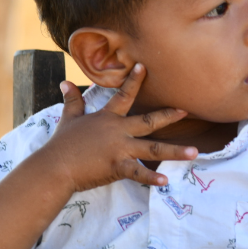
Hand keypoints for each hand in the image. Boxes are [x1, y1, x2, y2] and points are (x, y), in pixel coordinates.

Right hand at [42, 63, 197, 192]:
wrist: (53, 167)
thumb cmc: (61, 144)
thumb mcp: (68, 118)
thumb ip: (72, 100)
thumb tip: (64, 82)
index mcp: (108, 118)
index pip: (124, 95)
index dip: (134, 81)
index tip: (145, 67)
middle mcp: (118, 131)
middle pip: (149, 121)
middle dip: (169, 115)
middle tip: (187, 110)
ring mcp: (120, 149)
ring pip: (153, 149)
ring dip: (175, 151)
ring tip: (195, 152)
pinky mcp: (117, 166)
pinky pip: (138, 172)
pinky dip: (152, 178)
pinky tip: (166, 181)